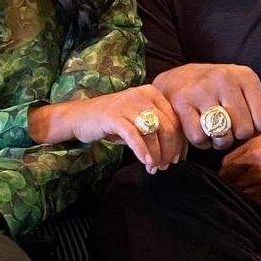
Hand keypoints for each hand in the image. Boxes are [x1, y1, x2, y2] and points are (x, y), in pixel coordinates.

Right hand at [56, 85, 182, 171]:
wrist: (81, 116)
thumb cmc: (113, 121)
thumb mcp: (139, 120)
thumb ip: (157, 130)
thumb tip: (176, 152)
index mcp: (153, 93)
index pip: (175, 118)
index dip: (179, 141)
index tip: (178, 158)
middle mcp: (143, 95)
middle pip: (167, 126)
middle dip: (170, 150)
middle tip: (167, 165)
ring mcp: (128, 104)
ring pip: (153, 132)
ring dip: (157, 154)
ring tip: (155, 167)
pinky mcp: (114, 116)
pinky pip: (134, 136)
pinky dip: (142, 151)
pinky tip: (146, 162)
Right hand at [152, 63, 260, 151]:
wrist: (178, 80)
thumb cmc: (221, 95)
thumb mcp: (250, 102)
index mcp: (247, 77)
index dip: (253, 130)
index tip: (242, 121)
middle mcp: (225, 77)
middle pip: (242, 130)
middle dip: (234, 136)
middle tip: (224, 126)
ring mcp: (201, 88)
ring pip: (221, 134)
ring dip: (217, 141)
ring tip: (212, 128)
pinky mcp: (182, 101)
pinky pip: (200, 138)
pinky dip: (201, 142)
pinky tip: (198, 129)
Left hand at [219, 134, 260, 209]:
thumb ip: (260, 154)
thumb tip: (244, 172)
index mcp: (255, 143)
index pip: (227, 163)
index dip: (231, 174)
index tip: (239, 180)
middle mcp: (254, 158)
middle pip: (229, 179)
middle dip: (236, 186)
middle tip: (250, 191)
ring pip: (240, 192)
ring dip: (249, 197)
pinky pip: (256, 203)